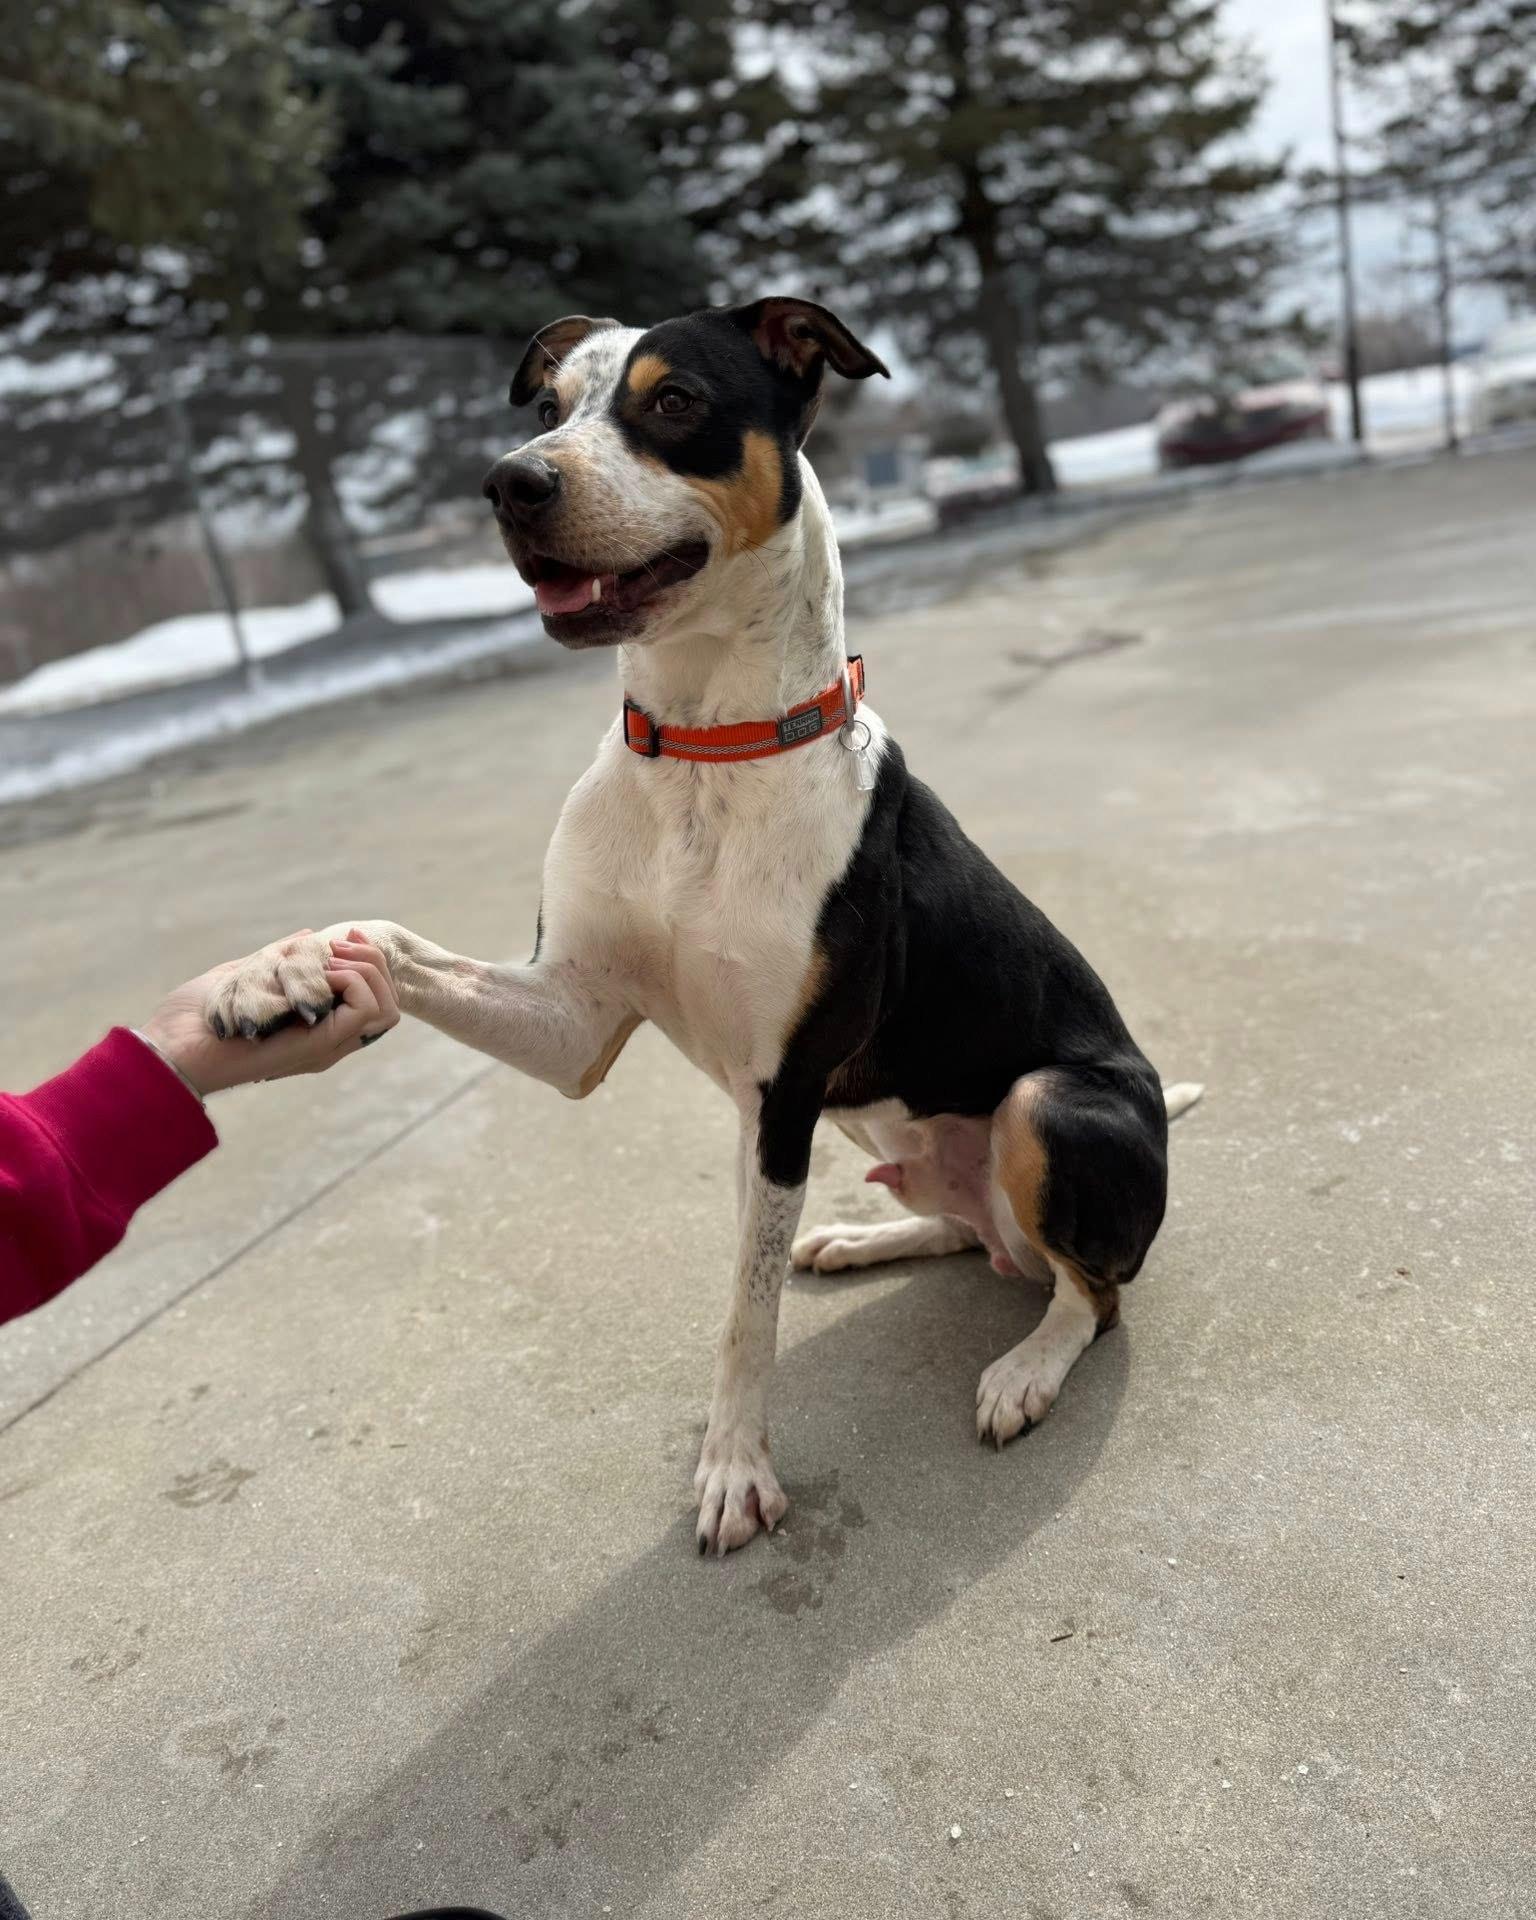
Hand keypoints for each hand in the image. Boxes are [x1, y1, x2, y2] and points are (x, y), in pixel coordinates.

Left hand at [143, 931, 400, 1096]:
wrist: (169, 1047)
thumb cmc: (195, 1018)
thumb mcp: (244, 973)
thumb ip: (278, 958)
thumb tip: (310, 937)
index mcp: (314, 1026)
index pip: (374, 999)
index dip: (370, 961)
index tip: (345, 936)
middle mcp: (327, 1040)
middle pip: (389, 1004)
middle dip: (375, 961)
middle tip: (338, 945)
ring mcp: (325, 1046)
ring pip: (387, 1008)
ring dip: (366, 969)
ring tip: (327, 959)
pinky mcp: (318, 1046)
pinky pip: (365, 1010)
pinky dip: (351, 980)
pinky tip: (318, 972)